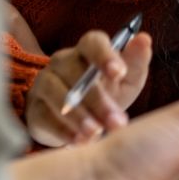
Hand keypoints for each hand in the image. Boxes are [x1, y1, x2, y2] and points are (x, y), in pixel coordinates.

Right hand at [23, 27, 152, 147]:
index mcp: (87, 51)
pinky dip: (62, 130)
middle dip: (98, 99)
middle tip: (117, 122)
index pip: (92, 42)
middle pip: (75, 72)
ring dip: (78, 115)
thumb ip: (136, 61)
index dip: (104, 55)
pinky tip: (78, 141)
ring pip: (57, 93)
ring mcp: (45, 83)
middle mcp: (62, 61)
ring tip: (95, 133)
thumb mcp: (127, 80)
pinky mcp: (34, 108)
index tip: (118, 73)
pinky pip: (44, 116)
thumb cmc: (107, 94)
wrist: (77, 121)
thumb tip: (144, 39)